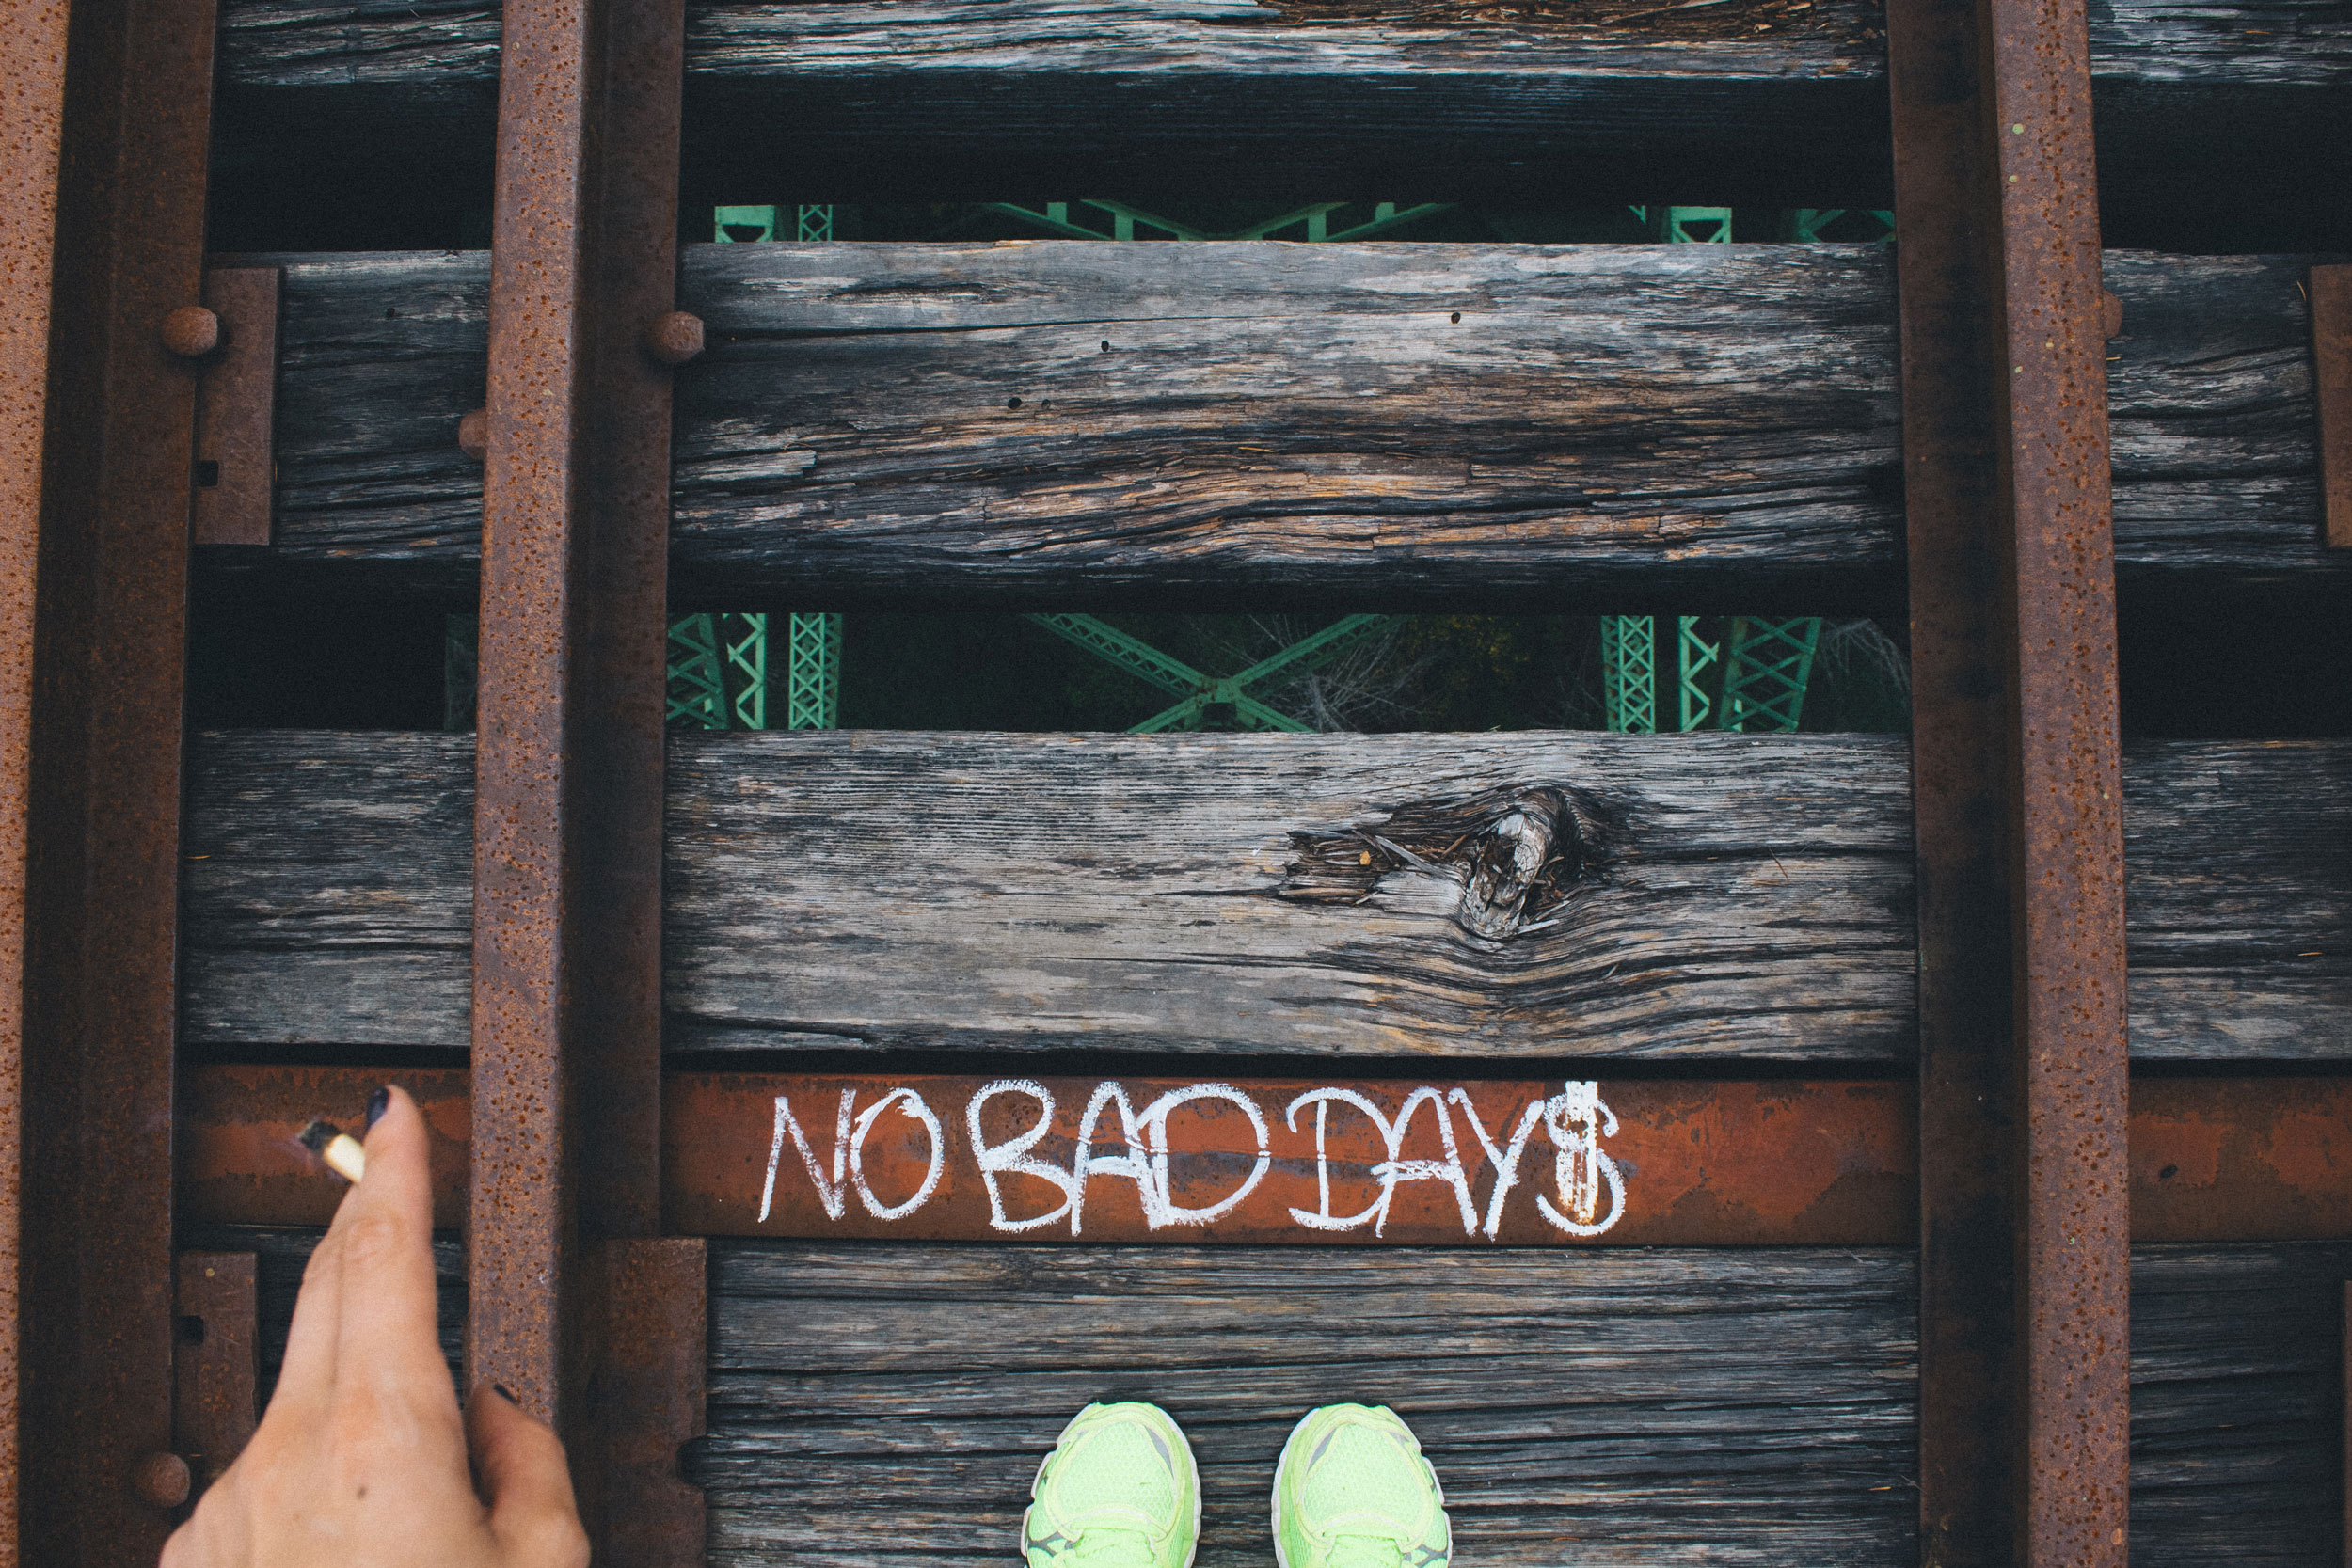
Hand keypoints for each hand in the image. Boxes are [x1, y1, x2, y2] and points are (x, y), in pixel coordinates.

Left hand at [161, 1087, 589, 1567]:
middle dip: (364, 1223)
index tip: (396, 1116)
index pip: (387, 1259)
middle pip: (326, 1295)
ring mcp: (230, 1504)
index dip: (397, 1173)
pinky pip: (265, 1476)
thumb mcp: (540, 1565)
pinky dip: (315, 1476)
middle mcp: (289, 1456)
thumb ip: (530, 1464)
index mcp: (383, 1438)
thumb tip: (499, 1415)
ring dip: (356, 1391)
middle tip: (393, 1170)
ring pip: (301, 1400)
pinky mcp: (196, 1552)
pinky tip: (356, 1540)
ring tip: (418, 1481)